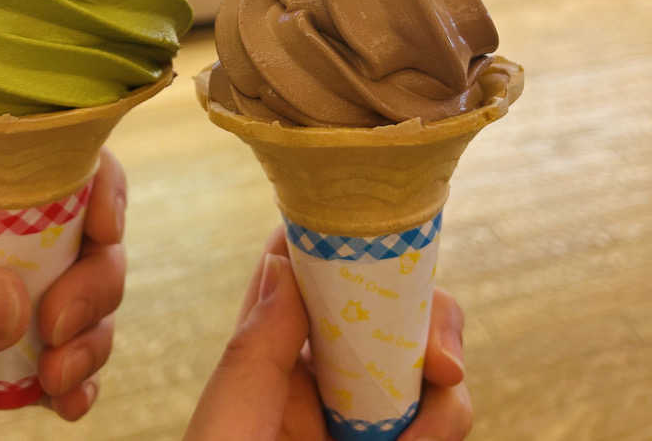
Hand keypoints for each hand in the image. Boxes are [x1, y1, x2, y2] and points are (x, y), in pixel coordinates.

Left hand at [0, 150, 126, 435]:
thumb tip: (17, 304)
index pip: (38, 168)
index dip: (92, 184)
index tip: (105, 231)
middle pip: (75, 236)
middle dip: (94, 282)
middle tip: (64, 334)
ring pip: (72, 297)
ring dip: (91, 337)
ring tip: (65, 384)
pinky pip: (44, 358)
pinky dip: (68, 380)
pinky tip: (68, 404)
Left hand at [185, 228, 471, 440]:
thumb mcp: (227, 429)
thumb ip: (255, 350)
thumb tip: (284, 258)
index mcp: (274, 359)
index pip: (314, 277)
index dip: (348, 248)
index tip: (381, 248)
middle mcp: (326, 378)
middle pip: (389, 308)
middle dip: (422, 316)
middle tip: (438, 358)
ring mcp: (368, 418)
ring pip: (428, 364)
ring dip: (442, 386)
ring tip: (426, 423)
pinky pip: (441, 423)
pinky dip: (444, 427)